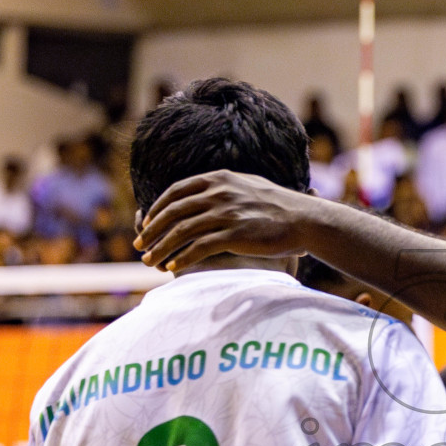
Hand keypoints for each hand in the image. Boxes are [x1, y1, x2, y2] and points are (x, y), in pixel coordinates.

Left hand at [134, 170, 323, 270]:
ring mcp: (226, 213)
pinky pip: (199, 247)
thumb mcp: (248, 186)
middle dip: (152, 230)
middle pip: (173, 212)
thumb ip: (224, 188)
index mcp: (220, 179)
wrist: (305, 219)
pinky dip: (182, 258)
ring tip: (150, 262)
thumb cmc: (279, 206)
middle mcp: (219, 193)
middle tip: (140, 246)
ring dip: (161, 248)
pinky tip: (173, 267)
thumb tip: (206, 193)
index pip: (177, 191)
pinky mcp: (235, 234)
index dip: (158, 207)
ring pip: (181, 231)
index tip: (147, 222)